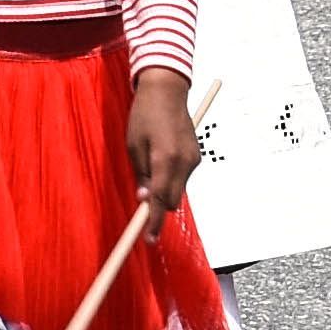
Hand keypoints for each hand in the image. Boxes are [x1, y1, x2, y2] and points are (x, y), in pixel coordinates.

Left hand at [124, 68, 204, 213]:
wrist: (167, 90)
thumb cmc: (145, 115)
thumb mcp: (134, 146)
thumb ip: (142, 174)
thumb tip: (145, 199)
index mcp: (164, 159)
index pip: (160, 200)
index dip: (153, 222)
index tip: (149, 239)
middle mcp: (184, 162)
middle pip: (172, 201)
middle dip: (158, 206)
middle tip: (142, 200)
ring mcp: (193, 159)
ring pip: (178, 190)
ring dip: (165, 190)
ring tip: (150, 166)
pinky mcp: (196, 155)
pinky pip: (183, 177)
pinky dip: (172, 178)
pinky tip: (162, 160)